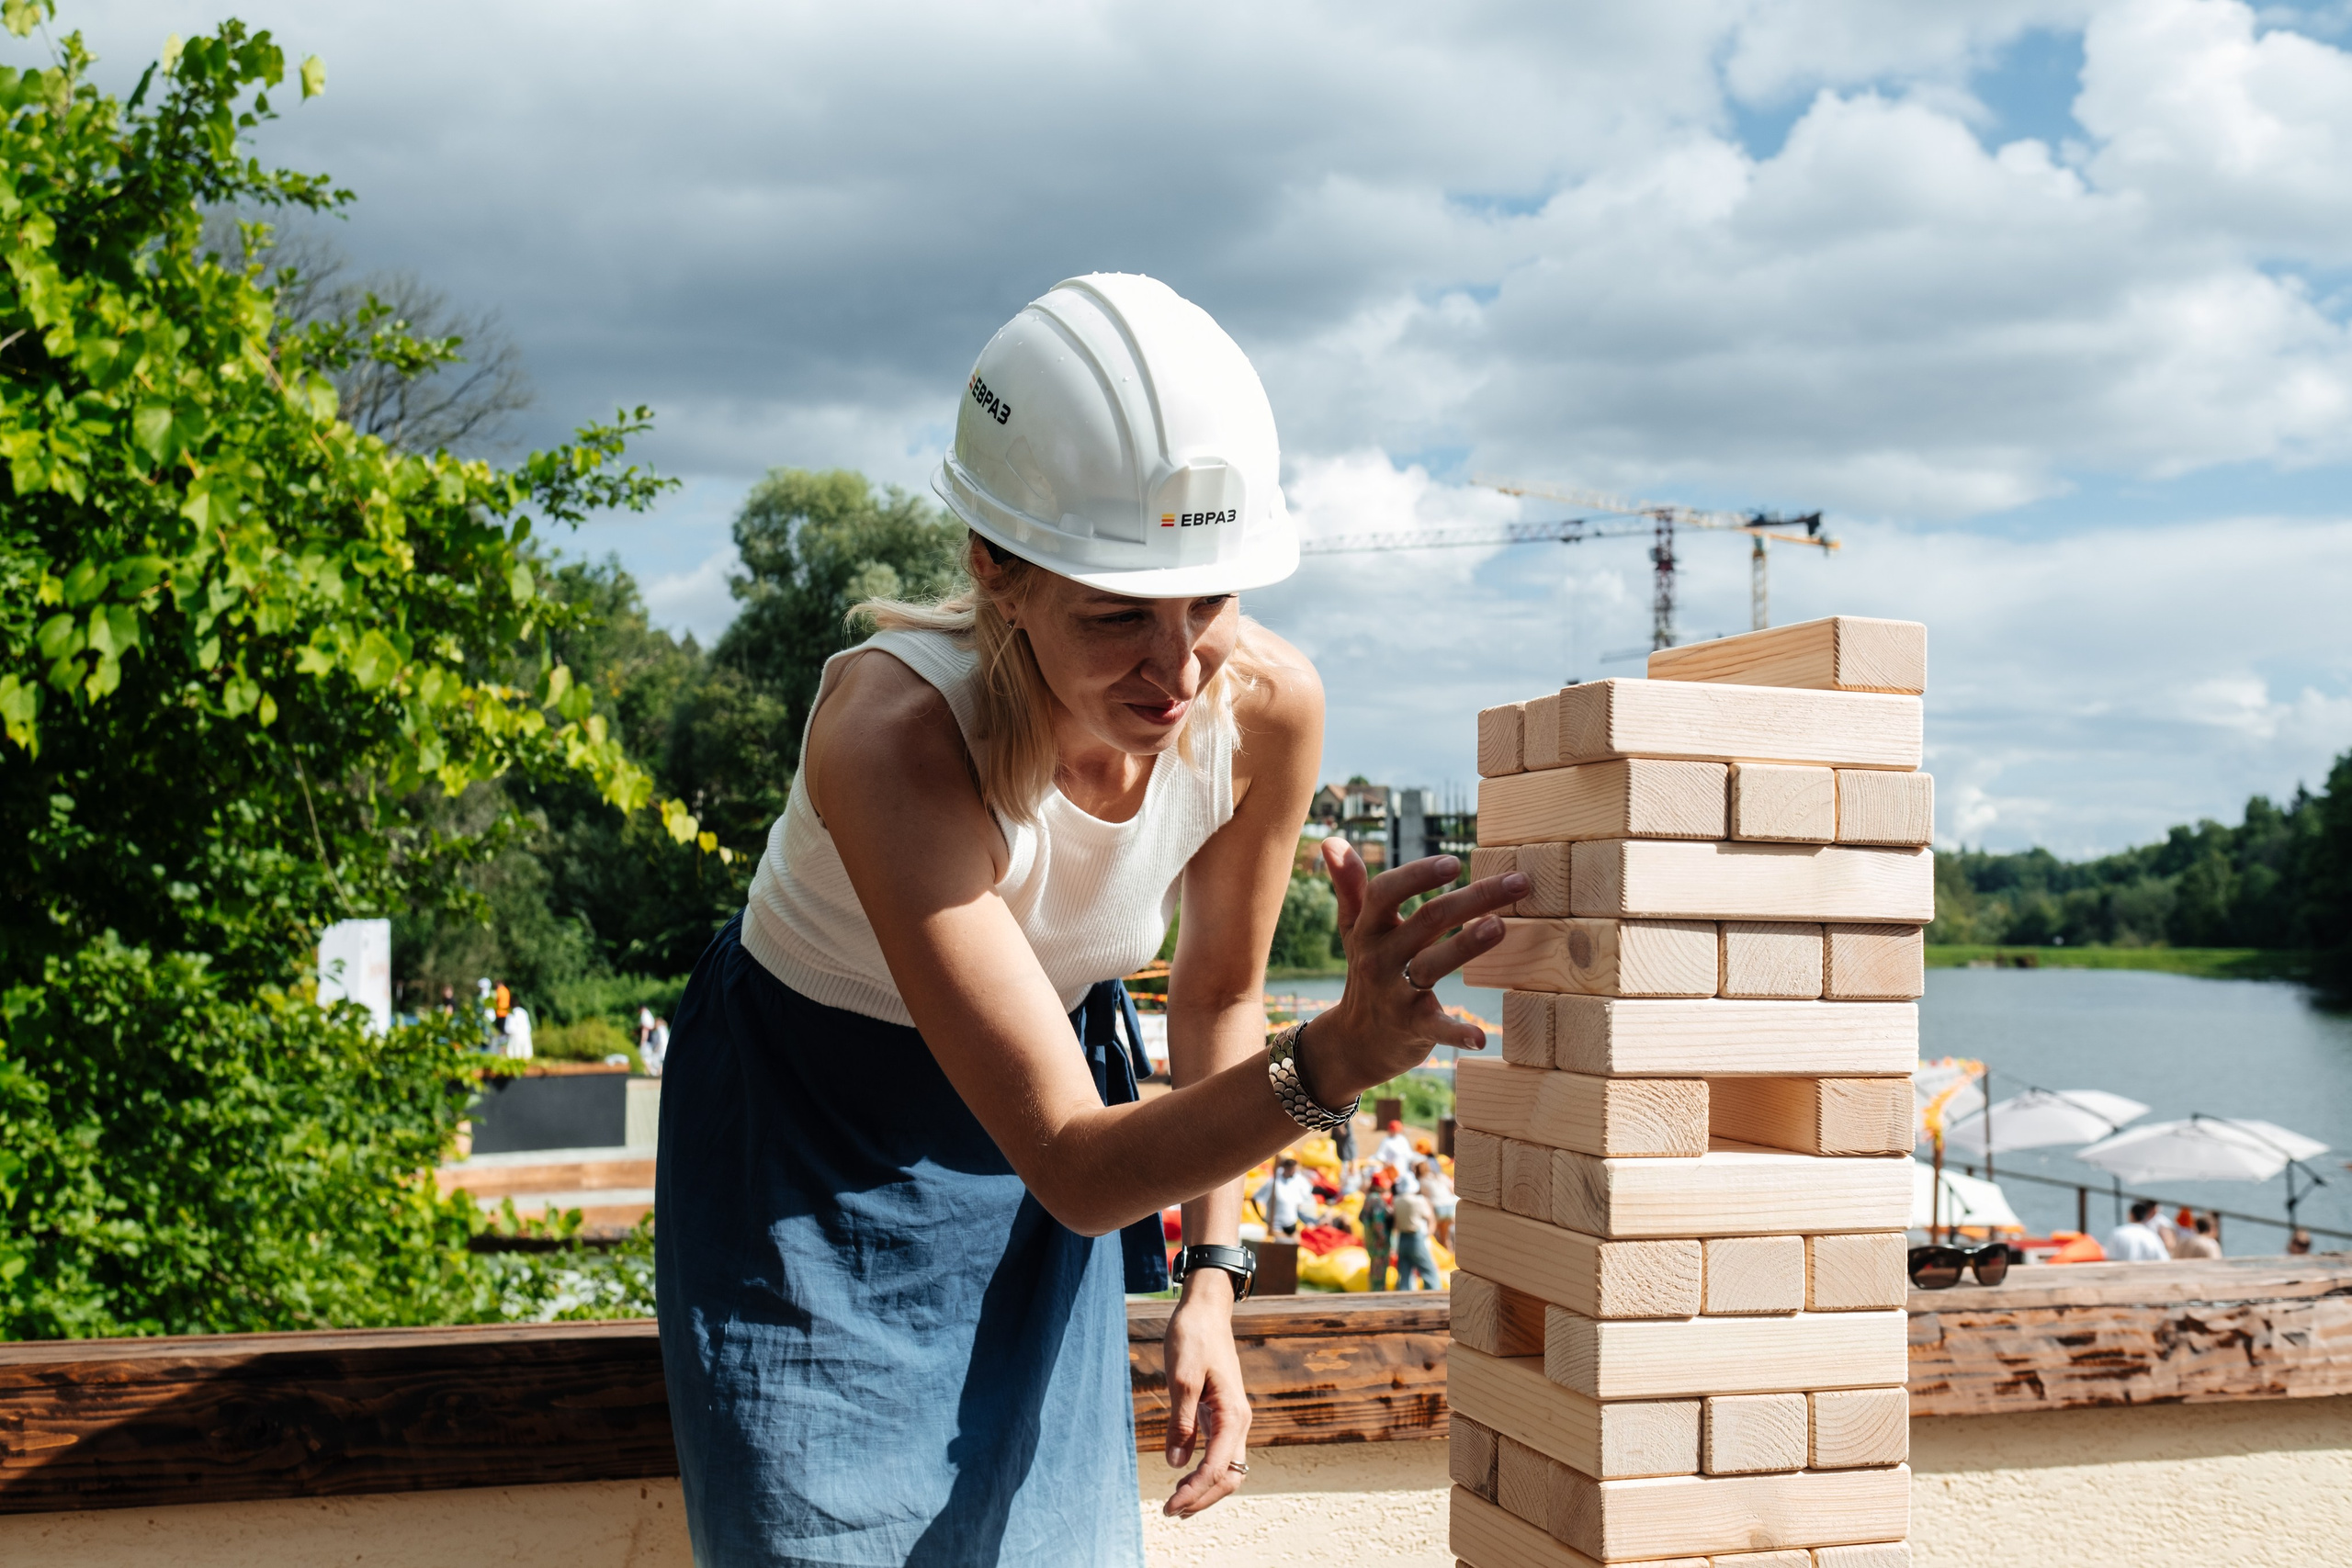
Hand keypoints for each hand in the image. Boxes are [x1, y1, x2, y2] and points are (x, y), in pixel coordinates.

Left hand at [1160, 1267, 1252, 1517]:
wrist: (1205, 1310)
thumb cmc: (1193, 1338)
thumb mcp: (1182, 1378)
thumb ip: (1181, 1421)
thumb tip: (1176, 1462)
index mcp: (1233, 1414)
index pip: (1217, 1467)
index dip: (1194, 1491)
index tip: (1170, 1505)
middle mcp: (1239, 1421)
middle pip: (1229, 1476)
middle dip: (1203, 1498)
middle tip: (1171, 1511)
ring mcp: (1233, 1418)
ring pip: (1228, 1467)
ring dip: (1206, 1489)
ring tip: (1177, 1504)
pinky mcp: (1223, 1413)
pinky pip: (1220, 1453)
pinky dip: (1206, 1472)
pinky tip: (1185, 1477)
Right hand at [1305, 839, 1524, 1102]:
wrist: (1353, 1042)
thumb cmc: (1365, 972)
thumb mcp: (1353, 930)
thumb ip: (1349, 885)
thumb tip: (1330, 840)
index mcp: (1369, 929)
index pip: (1386, 892)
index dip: (1418, 875)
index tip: (1454, 863)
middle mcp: (1379, 957)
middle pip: (1426, 920)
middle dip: (1473, 898)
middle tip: (1518, 882)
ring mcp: (1394, 993)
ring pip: (1431, 965)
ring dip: (1466, 945)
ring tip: (1500, 926)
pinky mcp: (1411, 1026)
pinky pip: (1435, 1027)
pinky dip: (1456, 1032)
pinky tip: (1481, 1035)